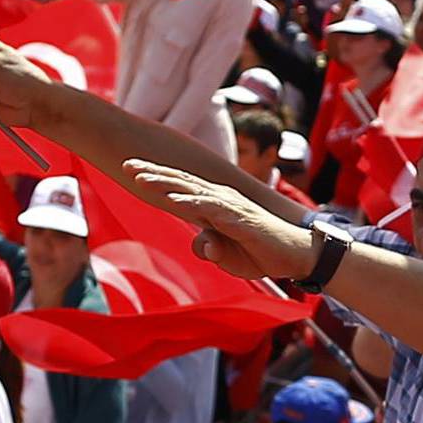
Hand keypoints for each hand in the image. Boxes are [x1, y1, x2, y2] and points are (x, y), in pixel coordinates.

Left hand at [118, 161, 313, 282]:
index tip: (131, 170)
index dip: (157, 176)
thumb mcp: (229, 257)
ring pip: (192, 190)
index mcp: (216, 204)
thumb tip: (200, 244)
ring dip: (166, 183)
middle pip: (182, 181)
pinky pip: (212, 210)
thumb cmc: (264, 253)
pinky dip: (192, 205)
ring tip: (141, 179)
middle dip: (153, 172)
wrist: (297, 256)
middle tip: (126, 164)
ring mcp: (231, 206)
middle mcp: (221, 198)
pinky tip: (174, 202)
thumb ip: (211, 249)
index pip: (181, 186)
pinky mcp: (241, 219)